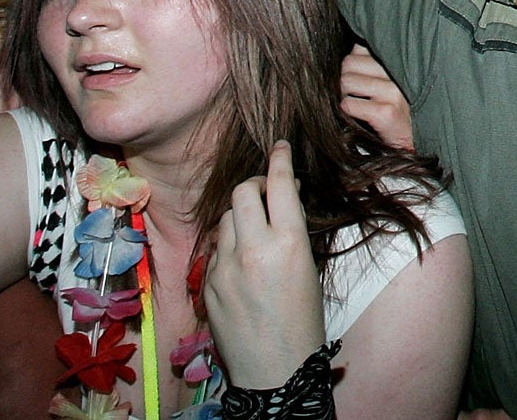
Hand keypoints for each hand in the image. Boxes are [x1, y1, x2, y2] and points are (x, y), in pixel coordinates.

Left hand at [203, 140, 327, 388]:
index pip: (280, 183)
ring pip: (226, 217)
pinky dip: (228, 245)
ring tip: (254, 230)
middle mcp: (253, 249)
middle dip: (255, 185)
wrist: (276, 370)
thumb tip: (284, 199)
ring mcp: (225, 266)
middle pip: (243, 191)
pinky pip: (215, 248)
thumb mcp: (308, 268)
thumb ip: (291, 230)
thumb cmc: (303, 321)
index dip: (280, 159)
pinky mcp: (208, 283)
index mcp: (288, 243)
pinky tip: (241, 262)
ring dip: (240, 215)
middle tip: (265, 191)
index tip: (280, 146)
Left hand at [339, 44, 414, 150]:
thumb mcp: (396, 82)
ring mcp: (393, 93)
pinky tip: (359, 117)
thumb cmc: (404, 112)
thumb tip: (352, 53)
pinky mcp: (386, 112)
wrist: (420, 144)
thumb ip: (377, 64)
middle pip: (349, 62)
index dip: (354, 63)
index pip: (361, 47)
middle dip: (345, 78)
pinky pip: (349, 104)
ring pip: (346, 81)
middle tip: (354, 93)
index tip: (359, 76)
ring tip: (357, 104)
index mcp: (401, 62)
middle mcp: (399, 73)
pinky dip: (348, 111)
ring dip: (345, 95)